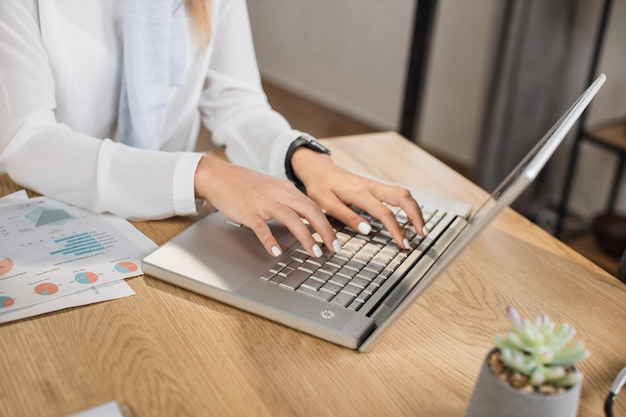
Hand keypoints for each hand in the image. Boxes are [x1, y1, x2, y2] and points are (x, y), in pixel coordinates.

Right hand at [194, 155, 341, 257]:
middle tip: (333, 248)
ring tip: (314, 253)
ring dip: (305, 237)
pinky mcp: (249, 212)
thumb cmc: (246, 186)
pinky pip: (262, 228)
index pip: (315, 208)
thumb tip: (308, 220)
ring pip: (292, 220)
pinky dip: (270, 241)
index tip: (335, 240)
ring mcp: (265, 203)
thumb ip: (290, 203)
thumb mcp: (274, 190)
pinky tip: (276, 252)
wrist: (220, 177)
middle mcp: (280, 195)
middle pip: (310, 212)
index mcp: (288, 190)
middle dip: (325, 231)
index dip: (328, 225)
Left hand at [291, 148, 425, 248]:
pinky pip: (397, 194)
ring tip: (420, 228)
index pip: (385, 213)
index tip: (403, 244)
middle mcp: (371, 187)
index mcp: (359, 193)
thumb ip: (348, 217)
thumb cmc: (320, 187)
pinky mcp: (376, 187)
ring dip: (415, 210)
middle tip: (422, 234)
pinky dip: (408, 205)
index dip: (397, 230)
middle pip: (403, 197)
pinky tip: (409, 217)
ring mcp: (375, 185)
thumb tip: (367, 230)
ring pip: (403, 193)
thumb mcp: (327, 204)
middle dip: (416, 216)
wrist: (319, 169)